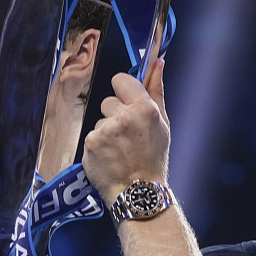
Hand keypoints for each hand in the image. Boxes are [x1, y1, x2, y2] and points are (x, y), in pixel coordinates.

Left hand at [83, 57, 168, 201]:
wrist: (139, 192)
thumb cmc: (154, 159)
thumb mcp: (163, 124)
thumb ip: (157, 90)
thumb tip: (157, 62)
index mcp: (145, 108)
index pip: (121, 79)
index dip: (124, 92)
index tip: (128, 105)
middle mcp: (124, 117)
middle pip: (108, 101)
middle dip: (116, 114)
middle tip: (128, 136)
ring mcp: (105, 130)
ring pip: (100, 120)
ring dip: (107, 131)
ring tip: (119, 149)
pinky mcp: (91, 143)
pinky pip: (93, 135)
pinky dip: (99, 145)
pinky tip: (109, 157)